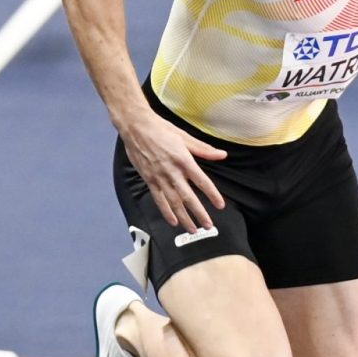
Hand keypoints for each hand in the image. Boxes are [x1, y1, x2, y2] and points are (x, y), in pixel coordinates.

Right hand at [119, 108, 226, 230]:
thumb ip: (203, 149)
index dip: (212, 195)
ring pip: (173, 202)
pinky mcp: (149, 179)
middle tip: (208, 225)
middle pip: (188, 197)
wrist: (135, 127)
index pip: (202, 181)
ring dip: (183, 217)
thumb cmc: (160, 129)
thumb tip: (221, 155)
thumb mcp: (184, 136)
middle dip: (199, 213)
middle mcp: (172, 171)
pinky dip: (166, 211)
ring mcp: (159, 177)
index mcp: (183, 159)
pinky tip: (172, 221)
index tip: (220, 205)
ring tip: (192, 229)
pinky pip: (158, 199)